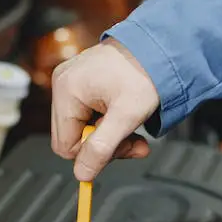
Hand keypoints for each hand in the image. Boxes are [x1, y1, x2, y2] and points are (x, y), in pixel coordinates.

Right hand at [51, 38, 159, 180]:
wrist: (158, 47)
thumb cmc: (145, 73)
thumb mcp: (126, 117)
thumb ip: (102, 149)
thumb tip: (82, 174)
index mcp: (67, 91)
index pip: (66, 146)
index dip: (93, 155)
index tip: (121, 148)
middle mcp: (62, 84)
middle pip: (73, 138)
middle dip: (105, 146)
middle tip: (133, 141)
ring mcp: (70, 81)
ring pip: (82, 129)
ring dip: (110, 136)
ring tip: (133, 127)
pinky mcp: (80, 82)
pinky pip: (87, 114)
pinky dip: (108, 122)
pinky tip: (124, 115)